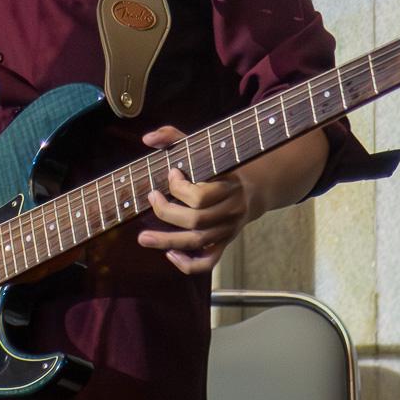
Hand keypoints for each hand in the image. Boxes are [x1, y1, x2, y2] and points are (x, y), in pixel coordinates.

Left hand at [136, 125, 256, 275]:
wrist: (255, 187)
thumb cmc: (222, 164)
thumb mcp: (203, 146)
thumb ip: (174, 136)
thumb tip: (147, 137)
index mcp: (228, 186)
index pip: (200, 196)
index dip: (178, 187)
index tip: (172, 172)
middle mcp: (230, 211)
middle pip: (195, 220)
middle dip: (166, 211)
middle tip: (151, 197)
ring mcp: (227, 229)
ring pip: (197, 242)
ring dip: (168, 241)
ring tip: (143, 238)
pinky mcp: (224, 242)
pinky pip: (209, 261)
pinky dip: (189, 263)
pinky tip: (170, 254)